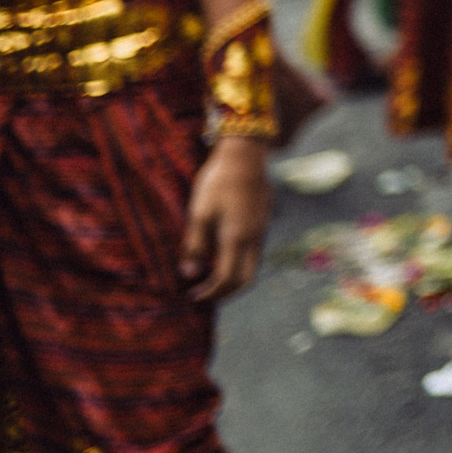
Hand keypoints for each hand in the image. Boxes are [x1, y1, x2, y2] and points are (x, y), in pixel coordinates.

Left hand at [182, 138, 271, 300]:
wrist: (245, 156)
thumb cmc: (217, 183)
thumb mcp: (199, 213)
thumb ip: (195, 246)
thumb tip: (189, 274)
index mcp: (237, 238)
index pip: (227, 279)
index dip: (210, 293)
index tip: (193, 296)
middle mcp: (254, 238)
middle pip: (246, 279)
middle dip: (226, 293)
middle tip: (205, 294)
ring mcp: (261, 230)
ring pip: (252, 266)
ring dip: (232, 278)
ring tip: (209, 277)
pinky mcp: (262, 222)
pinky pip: (253, 252)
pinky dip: (238, 263)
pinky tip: (220, 255)